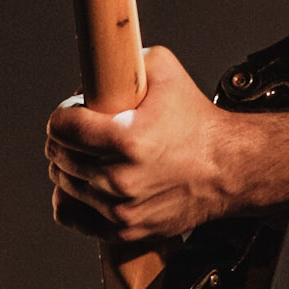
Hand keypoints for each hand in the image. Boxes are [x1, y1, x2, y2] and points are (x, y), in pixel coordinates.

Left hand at [45, 46, 232, 239]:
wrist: (229, 167)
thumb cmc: (199, 123)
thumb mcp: (166, 70)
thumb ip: (124, 60)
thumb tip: (92, 72)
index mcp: (129, 139)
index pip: (62, 127)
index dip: (65, 113)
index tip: (77, 111)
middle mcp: (121, 178)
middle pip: (59, 155)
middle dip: (67, 138)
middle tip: (87, 130)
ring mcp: (121, 208)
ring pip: (63, 184)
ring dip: (72, 166)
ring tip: (95, 154)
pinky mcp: (124, 228)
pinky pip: (71, 215)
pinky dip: (71, 197)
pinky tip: (87, 182)